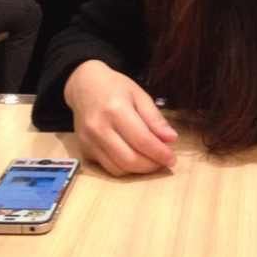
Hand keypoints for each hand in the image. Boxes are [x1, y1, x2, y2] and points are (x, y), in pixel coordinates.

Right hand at [64, 60, 177, 176]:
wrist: (84, 86)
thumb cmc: (115, 87)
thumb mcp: (140, 95)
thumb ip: (155, 118)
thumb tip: (171, 139)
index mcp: (116, 110)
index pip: (142, 140)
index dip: (159, 153)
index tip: (172, 159)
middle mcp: (99, 128)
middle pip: (129, 159)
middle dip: (151, 165)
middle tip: (163, 162)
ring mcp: (89, 141)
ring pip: (117, 169)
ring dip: (138, 170)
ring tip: (152, 162)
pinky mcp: (83, 150)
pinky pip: (107, 168)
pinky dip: (124, 168)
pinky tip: (134, 159)